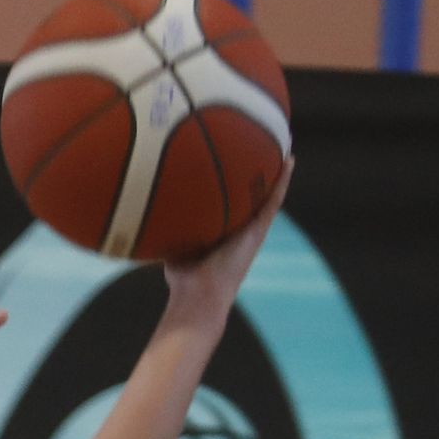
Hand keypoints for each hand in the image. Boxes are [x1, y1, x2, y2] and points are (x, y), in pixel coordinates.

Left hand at [164, 156, 293, 324]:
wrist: (199, 294)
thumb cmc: (183, 277)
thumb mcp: (174, 242)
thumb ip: (170, 225)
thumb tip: (149, 207)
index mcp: (224, 230)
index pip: (233, 201)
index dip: (237, 181)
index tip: (238, 157)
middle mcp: (241, 228)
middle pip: (253, 195)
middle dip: (259, 172)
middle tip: (265, 144)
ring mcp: (253, 229)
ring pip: (268, 194)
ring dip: (277, 171)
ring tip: (284, 144)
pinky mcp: (259, 231)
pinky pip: (274, 200)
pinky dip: (282, 180)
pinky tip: (289, 159)